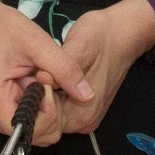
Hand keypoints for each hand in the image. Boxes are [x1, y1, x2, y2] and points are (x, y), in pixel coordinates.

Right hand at [0, 0, 94, 146]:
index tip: (52, 87)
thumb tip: (88, 96)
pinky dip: (37, 109)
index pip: (27, 129)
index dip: (48, 114)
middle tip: (49, 82)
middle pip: (31, 133)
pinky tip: (36, 86)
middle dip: (48, 112)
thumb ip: (65, 70)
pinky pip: (25, 122)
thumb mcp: (39, 43)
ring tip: (40, 81)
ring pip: (31, 130)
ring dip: (44, 110)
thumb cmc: (5, 29)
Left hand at [31, 0, 154, 143]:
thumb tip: (39, 80)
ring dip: (43, 95)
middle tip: (33, 72)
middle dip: (37, 98)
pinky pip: (60, 107)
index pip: (46, 120)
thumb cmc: (100, 37)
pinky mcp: (84, 107)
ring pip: (52, 113)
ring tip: (41, 72)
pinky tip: (50, 76)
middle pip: (48, 120)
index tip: (31, 76)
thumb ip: (60, 69)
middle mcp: (84, 122)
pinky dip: (51, 94)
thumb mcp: (78, 48)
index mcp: (83, 113)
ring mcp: (85, 115)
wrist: (122, 33)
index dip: (34, 99)